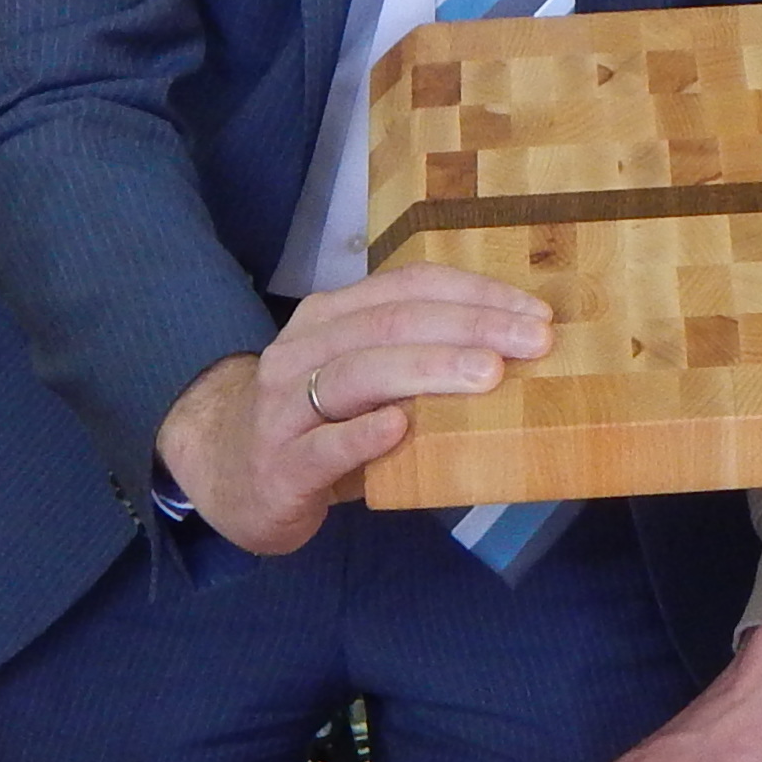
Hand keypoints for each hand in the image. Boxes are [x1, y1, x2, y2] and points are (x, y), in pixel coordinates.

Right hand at [151, 266, 550, 557]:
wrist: (225, 475)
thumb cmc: (316, 422)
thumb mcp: (360, 377)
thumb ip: (414, 358)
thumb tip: (514, 354)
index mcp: (331, 317)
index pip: (408, 286)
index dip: (475, 294)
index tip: (536, 314)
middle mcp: (303, 349)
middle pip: (391, 323)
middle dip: (470, 327)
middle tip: (532, 342)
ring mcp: (285, 406)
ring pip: (357, 373)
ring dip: (428, 368)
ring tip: (487, 374)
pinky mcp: (280, 465)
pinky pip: (323, 445)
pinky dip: (364, 434)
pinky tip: (402, 428)